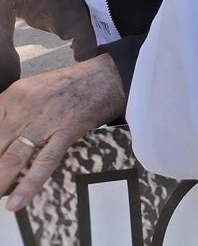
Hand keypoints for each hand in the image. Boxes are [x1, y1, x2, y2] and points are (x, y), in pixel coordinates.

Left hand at [0, 54, 124, 210]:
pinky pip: (44, 162)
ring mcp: (46, 119)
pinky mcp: (67, 129)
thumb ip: (13, 110)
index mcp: (13, 94)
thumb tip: (3, 138)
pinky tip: (16, 202)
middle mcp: (24, 106)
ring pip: (13, 157)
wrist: (108, 74)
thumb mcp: (34, 88)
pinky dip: (28, 184)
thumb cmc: (72, 84)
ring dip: (0, 181)